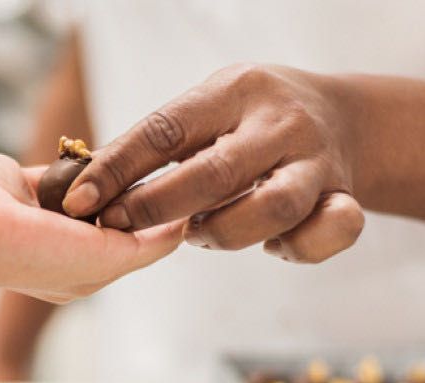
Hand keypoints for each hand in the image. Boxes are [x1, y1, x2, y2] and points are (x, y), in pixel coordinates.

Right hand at [0, 151, 183, 302]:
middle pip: (120, 214)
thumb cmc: (28, 253)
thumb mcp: (102, 261)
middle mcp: (67, 245)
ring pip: (98, 188)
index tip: (185, 195)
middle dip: (136, 195)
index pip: (138, 245)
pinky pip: (70, 167)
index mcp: (85, 274)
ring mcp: (48, 214)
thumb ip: (146, 247)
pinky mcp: (31, 183)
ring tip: (131, 160)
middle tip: (157, 172)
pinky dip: (85, 159)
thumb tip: (182, 228)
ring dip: (113, 175)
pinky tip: (98, 151)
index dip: (162, 221)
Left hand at [61, 64, 363, 262]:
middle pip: (216, 174)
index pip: (167, 129)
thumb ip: (160, 143)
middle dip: (158, 208)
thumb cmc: (252, 119)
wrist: (342, 116)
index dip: (117, 167)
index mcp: (236, 91)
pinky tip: (272, 244)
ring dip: (224, 232)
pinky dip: (297, 249)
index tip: (78, 200)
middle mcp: (281, 123)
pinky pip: (330, 233)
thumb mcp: (209, 108)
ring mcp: (317, 161)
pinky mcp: (346, 196)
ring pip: (274, 209)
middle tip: (120, 225)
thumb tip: (85, 187)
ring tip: (198, 232)